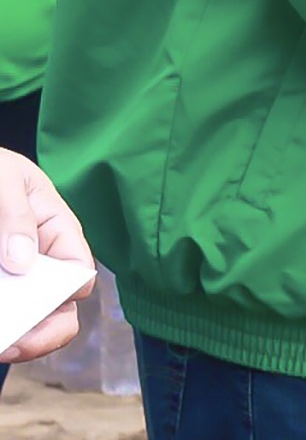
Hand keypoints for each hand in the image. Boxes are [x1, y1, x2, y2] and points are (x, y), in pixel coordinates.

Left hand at [0, 148, 94, 364]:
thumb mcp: (3, 180)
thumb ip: (15, 215)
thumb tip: (23, 261)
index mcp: (57, 232)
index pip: (77, 272)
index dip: (65, 294)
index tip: (37, 308)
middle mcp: (39, 264)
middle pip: (58, 311)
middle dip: (40, 334)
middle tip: (10, 344)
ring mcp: (12, 284)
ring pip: (23, 323)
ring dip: (10, 332)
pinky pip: (4, 318)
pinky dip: (0, 330)